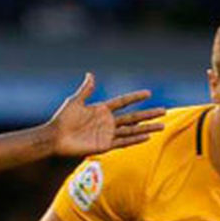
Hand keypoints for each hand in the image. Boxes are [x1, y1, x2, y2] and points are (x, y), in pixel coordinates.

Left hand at [49, 73, 164, 157]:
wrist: (55, 137)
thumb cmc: (62, 119)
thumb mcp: (75, 101)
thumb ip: (86, 90)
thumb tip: (91, 74)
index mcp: (102, 110)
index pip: (123, 102)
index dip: (135, 97)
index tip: (149, 93)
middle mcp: (107, 122)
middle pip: (133, 117)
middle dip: (148, 114)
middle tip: (164, 111)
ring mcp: (107, 134)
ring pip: (132, 130)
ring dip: (147, 128)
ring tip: (162, 126)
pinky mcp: (104, 146)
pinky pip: (123, 142)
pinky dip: (135, 139)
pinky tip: (147, 137)